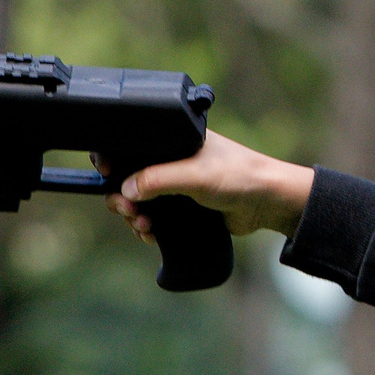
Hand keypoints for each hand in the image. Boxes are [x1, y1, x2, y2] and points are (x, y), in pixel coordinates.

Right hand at [102, 129, 313, 241]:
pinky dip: (148, 226)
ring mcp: (177, 183)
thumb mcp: (195, 175)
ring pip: (140, 200)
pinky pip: (155, 216)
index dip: (113, 161)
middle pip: (129, 177)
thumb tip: (126, 190)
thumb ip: (158, 179)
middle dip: (122, 196)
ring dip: (134, 215)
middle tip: (128, 210)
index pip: (131, 145)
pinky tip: (150, 235)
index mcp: (172, 140)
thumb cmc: (239, 175)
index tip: (106, 175)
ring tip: (143, 226)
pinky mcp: (183, 207)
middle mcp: (171, 159)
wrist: (268, 202)